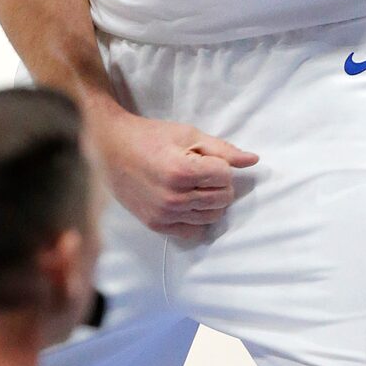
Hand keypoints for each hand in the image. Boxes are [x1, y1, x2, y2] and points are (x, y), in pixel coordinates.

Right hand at [92, 109, 257, 237]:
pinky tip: (186, 202)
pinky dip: (196, 217)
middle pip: (223, 199)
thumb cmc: (150, 137)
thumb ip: (222, 150)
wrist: (110, 149)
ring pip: (212, 216)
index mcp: (182, 171)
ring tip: (192, 186)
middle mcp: (173, 197)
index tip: (205, 158)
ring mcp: (164, 214)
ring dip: (209, 201)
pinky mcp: (156, 225)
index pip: (226, 177)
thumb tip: (254, 160)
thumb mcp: (187, 134)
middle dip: (218, 184)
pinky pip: (193, 231)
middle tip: (200, 172)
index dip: (221, 166)